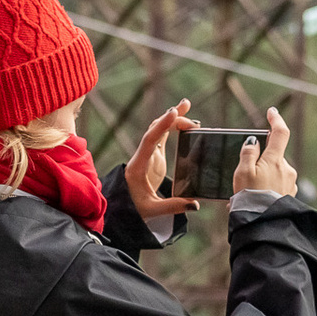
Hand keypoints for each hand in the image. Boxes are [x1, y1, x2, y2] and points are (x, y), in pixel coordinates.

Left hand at [127, 99, 201, 220]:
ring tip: (186, 105)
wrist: (121, 207)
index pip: (149, 140)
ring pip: (158, 130)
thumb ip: (172, 206)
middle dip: (170, 117)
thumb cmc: (132, 208)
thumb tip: (195, 204)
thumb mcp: (151, 210)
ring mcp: (147, 155)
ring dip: (171, 118)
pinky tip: (185, 121)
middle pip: (154, 130)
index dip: (161, 125)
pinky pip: (161, 137)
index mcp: (138, 166)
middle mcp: (142, 156)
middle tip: (187, 106)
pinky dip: (172, 127)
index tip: (173, 112)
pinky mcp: (153, 157)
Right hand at [234, 106, 298, 196]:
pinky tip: (255, 200)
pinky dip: (266, 189)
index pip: (279, 132)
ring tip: (246, 194)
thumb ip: (248, 153)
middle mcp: (286, 169)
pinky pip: (276, 186)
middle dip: (261, 161)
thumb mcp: (242, 172)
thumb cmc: (250, 198)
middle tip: (244, 176)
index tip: (271, 111)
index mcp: (275, 160)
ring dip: (262, 178)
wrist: (263, 223)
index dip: (276, 119)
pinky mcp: (289, 195)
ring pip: (275, 172)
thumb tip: (253, 141)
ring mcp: (290, 182)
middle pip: (274, 156)